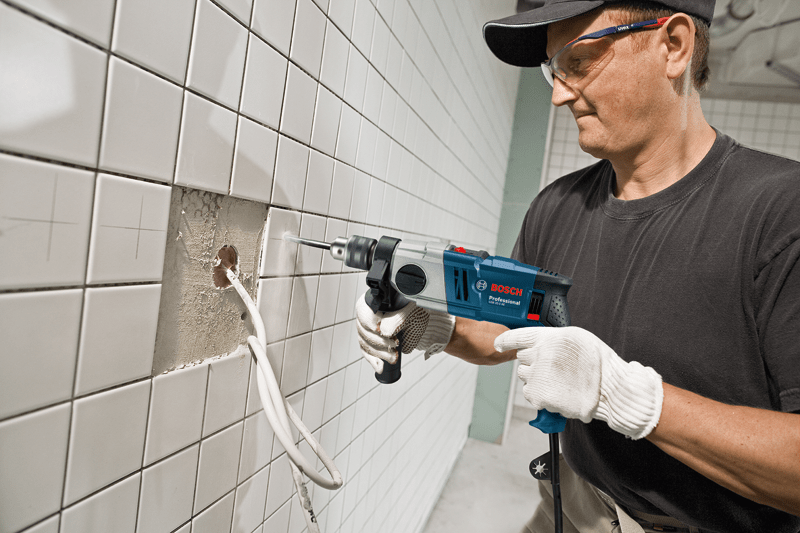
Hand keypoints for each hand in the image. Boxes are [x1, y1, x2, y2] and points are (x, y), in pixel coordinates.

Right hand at [355, 292, 455, 363]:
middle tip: (393, 343)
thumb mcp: (411, 312)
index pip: (363, 311)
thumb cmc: (419, 313)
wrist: (428, 324)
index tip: (380, 330)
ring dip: (378, 352)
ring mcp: (371, 329)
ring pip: (365, 342)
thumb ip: (397, 319)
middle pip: (363, 329)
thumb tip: (384, 331)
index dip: (369, 321)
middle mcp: (371, 314)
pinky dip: (373, 360)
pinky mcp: (375, 342)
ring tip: (392, 356)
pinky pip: (368, 352)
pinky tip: (380, 366)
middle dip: (378, 340)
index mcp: (378, 301)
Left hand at [494, 327, 662, 438]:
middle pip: (522, 357)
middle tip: (553, 367)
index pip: (517, 336)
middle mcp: (539, 355)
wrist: (609, 389)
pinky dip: (538, 392)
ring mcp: (537, 375)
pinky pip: (528, 392)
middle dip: (533, 361)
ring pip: (524, 375)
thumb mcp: (576, 337)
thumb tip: (540, 344)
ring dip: (535, 377)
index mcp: (548, 338)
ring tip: (557, 380)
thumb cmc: (598, 363)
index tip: (498, 343)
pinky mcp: (538, 394)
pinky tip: (555, 391)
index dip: (505, 340)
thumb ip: (553, 339)